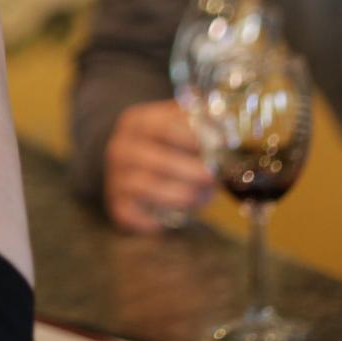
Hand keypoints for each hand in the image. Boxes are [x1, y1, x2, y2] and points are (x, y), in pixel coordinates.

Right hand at [102, 100, 215, 232]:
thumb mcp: (178, 124)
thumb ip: (199, 122)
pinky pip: (133, 214)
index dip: (189, 136)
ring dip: (179, 195)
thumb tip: (226, 127)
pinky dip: (156, 219)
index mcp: (136, 122)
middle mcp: (120, 148)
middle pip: (154, 160)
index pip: (161, 126)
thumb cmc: (166, 145)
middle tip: (213, 179)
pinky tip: (178, 217)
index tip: (217, 145)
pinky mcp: (117, 204)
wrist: (133, 165)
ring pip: (145, 187)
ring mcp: (115, 177)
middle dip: (190, 171)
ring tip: (203, 198)